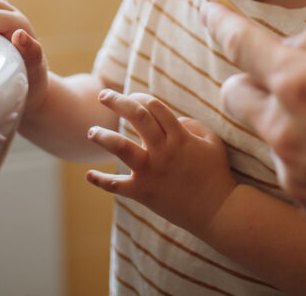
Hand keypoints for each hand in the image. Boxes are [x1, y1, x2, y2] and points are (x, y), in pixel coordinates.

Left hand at [85, 90, 237, 235]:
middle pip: (136, 116)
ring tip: (91, 131)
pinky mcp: (143, 192)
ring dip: (103, 136)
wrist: (217, 210)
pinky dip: (101, 180)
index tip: (133, 96)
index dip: (141, 97)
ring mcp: (151, 172)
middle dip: (117, 101)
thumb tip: (172, 118)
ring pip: (120, 147)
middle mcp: (163, 151)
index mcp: (179, 136)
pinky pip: (116, 186)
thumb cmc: (216, 173)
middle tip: (103, 96)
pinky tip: (88, 175)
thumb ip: (192, 125)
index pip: (155, 106)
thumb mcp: (212, 141)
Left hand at [204, 3, 305, 259]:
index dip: (221, 22)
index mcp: (300, 84)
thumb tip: (296, 44)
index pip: (241, 45)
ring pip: (268, 133)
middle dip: (253, 77)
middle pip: (237, 94)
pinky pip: (295, 168)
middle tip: (294, 73)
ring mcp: (294, 175)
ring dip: (288, 119)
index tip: (208, 10)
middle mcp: (284, 132)